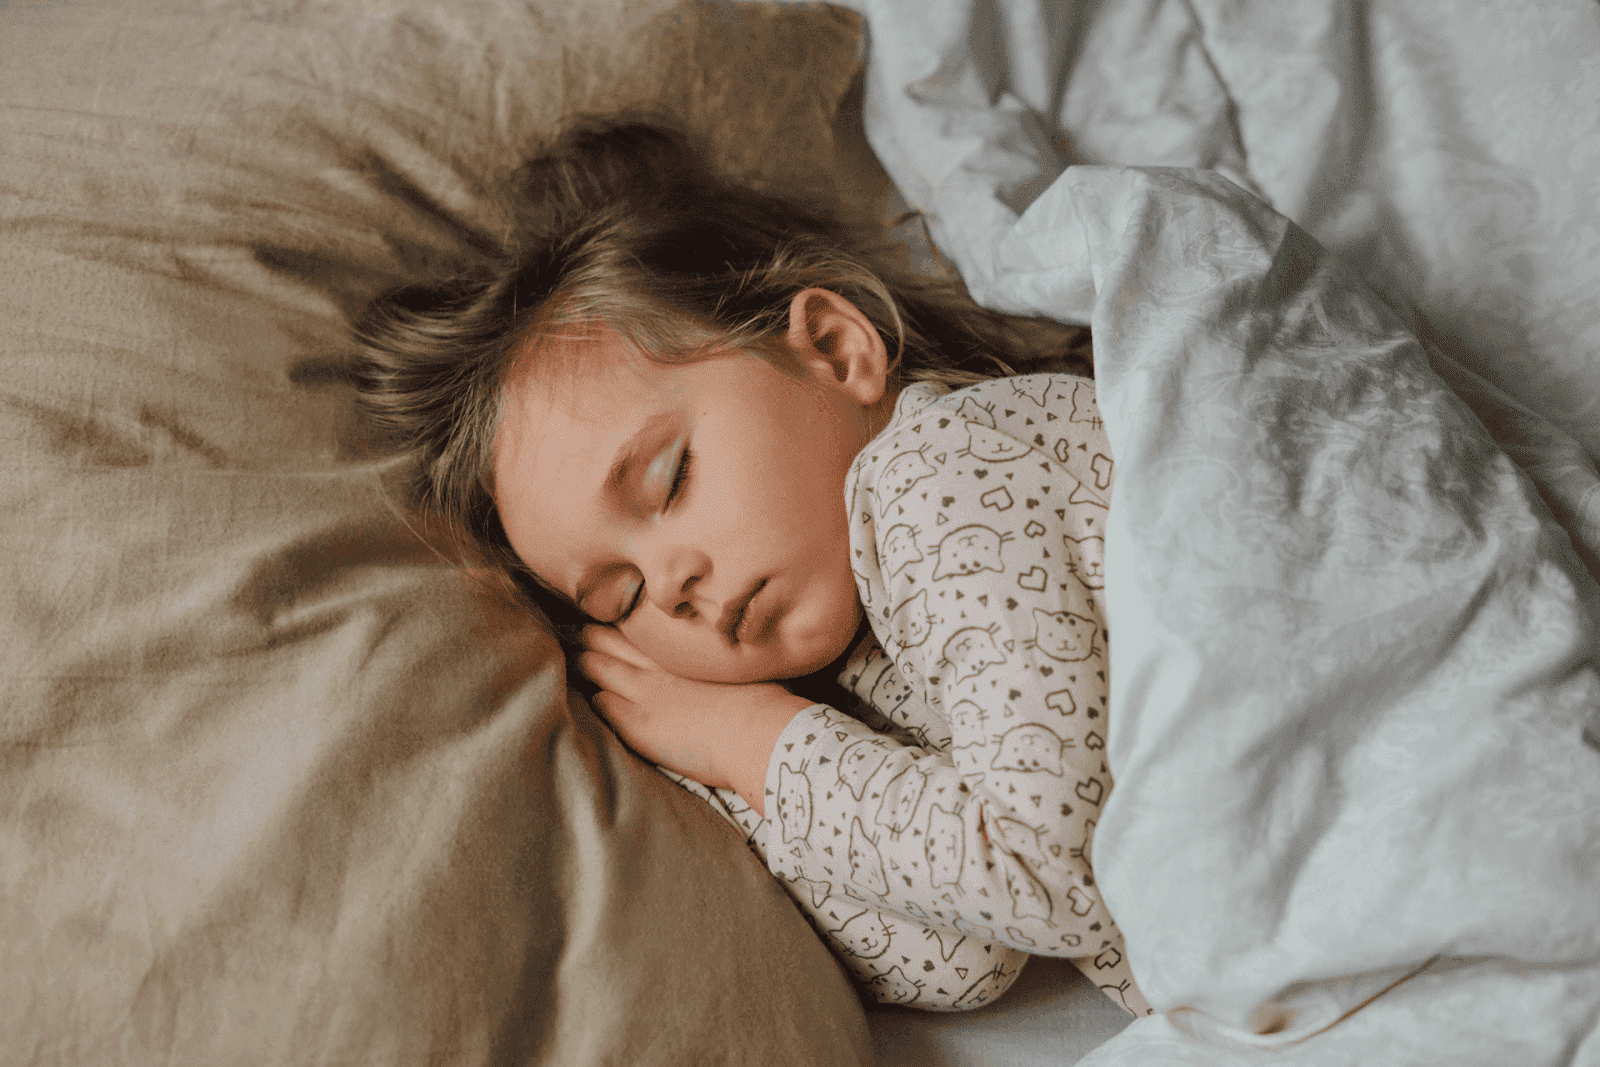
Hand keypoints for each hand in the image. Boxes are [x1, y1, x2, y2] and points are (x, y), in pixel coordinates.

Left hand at [575, 625, 812, 814]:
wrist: (758, 733)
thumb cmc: (764, 698)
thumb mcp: (744, 663)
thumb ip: (724, 652)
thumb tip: (732, 644)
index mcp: (682, 647)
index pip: (638, 624)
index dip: (619, 619)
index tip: (609, 615)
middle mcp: (658, 663)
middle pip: (610, 640)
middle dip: (591, 635)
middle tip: (575, 629)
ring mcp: (644, 692)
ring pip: (599, 668)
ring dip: (583, 661)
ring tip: (573, 656)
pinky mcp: (638, 724)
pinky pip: (603, 705)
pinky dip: (594, 698)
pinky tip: (589, 696)